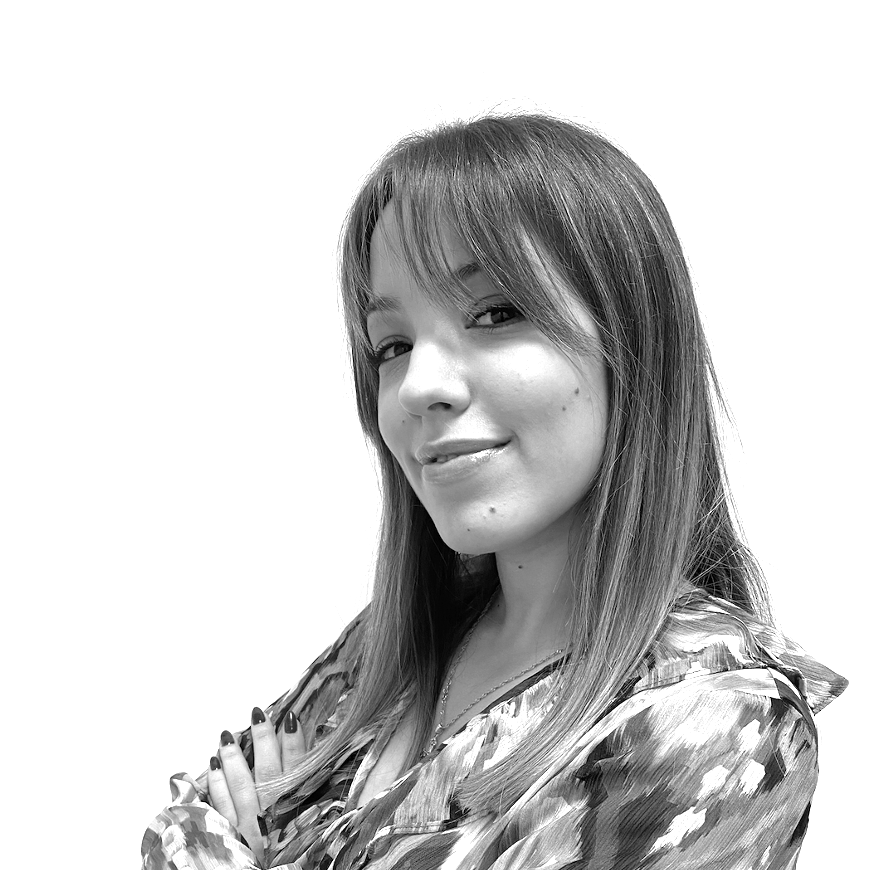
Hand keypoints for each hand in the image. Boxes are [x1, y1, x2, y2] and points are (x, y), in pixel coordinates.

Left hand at [207, 707, 304, 863]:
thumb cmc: (288, 856)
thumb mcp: (307, 828)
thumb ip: (307, 797)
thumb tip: (313, 766)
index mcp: (295, 811)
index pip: (298, 771)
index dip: (295, 743)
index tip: (291, 718)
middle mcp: (273, 816)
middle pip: (269, 772)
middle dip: (263, 740)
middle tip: (257, 714)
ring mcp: (248, 826)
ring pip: (241, 785)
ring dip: (234, 757)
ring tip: (228, 734)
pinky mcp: (228, 836)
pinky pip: (220, 806)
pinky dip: (215, 783)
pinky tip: (213, 764)